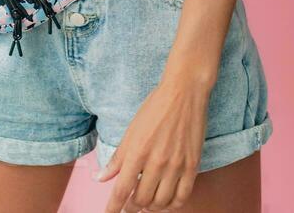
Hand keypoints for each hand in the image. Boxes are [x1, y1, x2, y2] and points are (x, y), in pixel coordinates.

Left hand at [97, 79, 209, 211]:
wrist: (184, 92)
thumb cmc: (155, 107)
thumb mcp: (131, 131)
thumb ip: (117, 158)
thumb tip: (101, 179)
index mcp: (137, 152)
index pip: (122, 190)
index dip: (113, 208)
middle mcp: (157, 162)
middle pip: (141, 200)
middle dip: (132, 208)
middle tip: (129, 206)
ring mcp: (176, 165)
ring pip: (161, 202)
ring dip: (151, 207)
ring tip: (146, 203)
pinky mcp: (192, 165)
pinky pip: (182, 196)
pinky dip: (172, 205)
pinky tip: (166, 202)